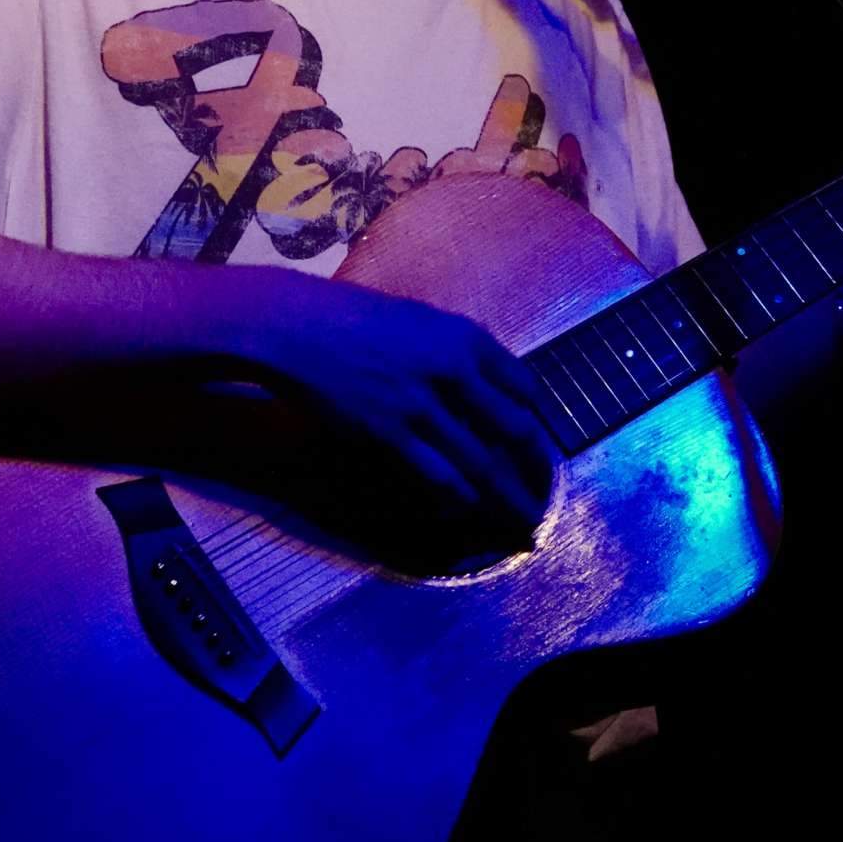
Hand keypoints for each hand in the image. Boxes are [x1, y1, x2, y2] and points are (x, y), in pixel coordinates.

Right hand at [240, 270, 557, 553]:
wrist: (298, 329)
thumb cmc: (356, 320)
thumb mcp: (421, 322)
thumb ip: (457, 354)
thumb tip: (487, 390)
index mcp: (466, 339)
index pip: (526, 389)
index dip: (539, 422)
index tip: (539, 446)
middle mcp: (454, 371)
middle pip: (516, 431)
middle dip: (536, 470)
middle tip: (544, 495)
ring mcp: (422, 406)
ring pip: (482, 465)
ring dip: (506, 498)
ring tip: (521, 521)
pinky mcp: (390, 434)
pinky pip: (437, 477)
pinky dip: (457, 498)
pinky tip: (466, 509)